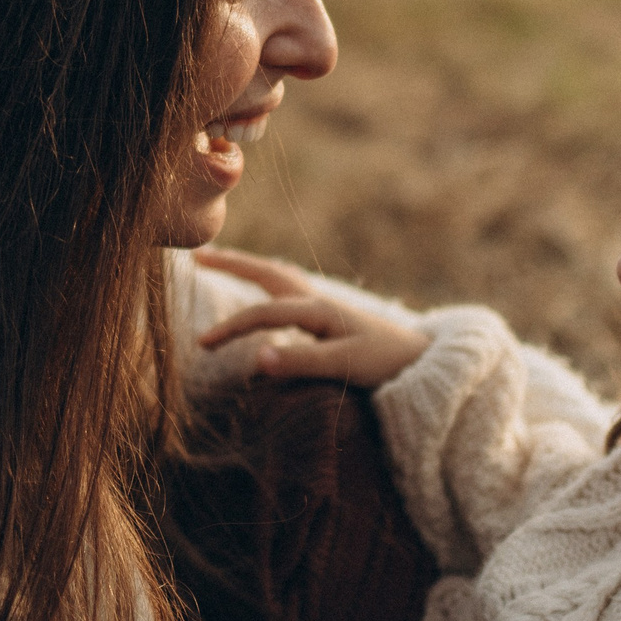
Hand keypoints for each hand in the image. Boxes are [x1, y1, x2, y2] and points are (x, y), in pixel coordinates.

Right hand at [193, 247, 432, 387]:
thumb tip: (257, 359)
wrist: (423, 360)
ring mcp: (323, 304)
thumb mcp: (344, 365)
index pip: (262, 314)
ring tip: (220, 261)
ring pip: (277, 277)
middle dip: (232, 264)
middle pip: (266, 273)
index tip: (202, 345)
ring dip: (248, 268)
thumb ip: (302, 362)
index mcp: (317, 309)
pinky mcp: (330, 315)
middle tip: (198, 256)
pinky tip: (263, 290)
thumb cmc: (385, 363)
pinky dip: (267, 281)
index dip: (230, 328)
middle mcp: (317, 299)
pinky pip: (288, 289)